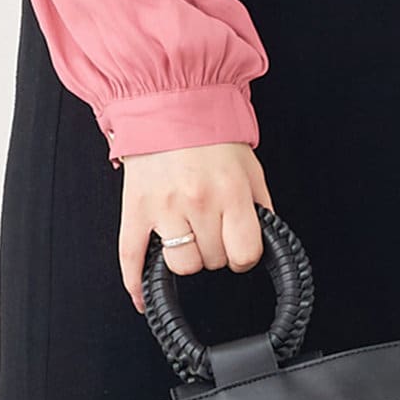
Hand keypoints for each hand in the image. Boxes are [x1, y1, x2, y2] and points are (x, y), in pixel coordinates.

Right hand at [117, 142, 274, 313]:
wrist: (169, 102)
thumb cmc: (210, 134)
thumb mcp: (249, 166)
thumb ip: (261, 206)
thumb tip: (267, 242)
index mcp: (230, 191)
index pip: (244, 253)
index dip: (244, 255)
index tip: (239, 247)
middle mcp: (197, 201)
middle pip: (213, 261)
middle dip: (216, 249)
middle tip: (211, 226)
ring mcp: (164, 207)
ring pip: (182, 265)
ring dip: (188, 258)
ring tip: (188, 235)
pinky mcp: (136, 209)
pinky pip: (132, 258)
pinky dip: (137, 285)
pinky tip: (143, 297)